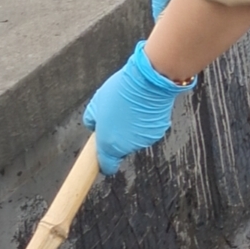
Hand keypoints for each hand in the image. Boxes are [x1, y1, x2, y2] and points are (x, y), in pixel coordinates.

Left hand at [83, 41, 195, 175]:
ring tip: (130, 107)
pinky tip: (143, 108)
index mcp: (108, 144)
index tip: (103, 155)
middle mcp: (127, 147)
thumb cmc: (120, 91)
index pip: (107, 166)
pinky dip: (145, 123)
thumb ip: (92, 119)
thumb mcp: (96, 103)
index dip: (105, 160)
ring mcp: (143, 141)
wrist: (148, 82)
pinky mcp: (157, 133)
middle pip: (120, 149)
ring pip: (134, 139)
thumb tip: (93, 125)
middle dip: (118, 136)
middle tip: (117, 117)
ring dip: (132, 129)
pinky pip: (147, 131)